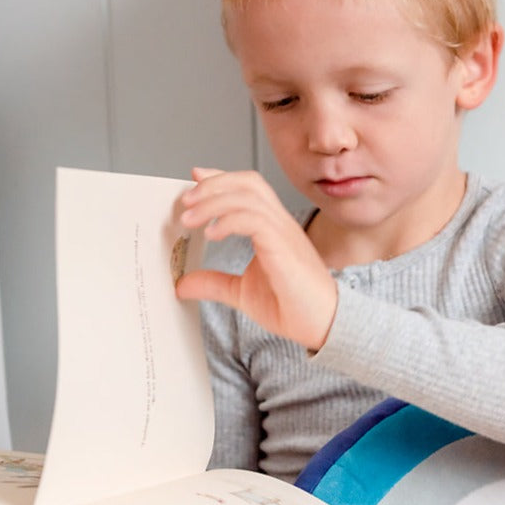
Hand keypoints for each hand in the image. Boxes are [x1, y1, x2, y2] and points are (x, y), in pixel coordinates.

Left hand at [175, 168, 337, 350]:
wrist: (322, 325)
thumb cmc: (293, 308)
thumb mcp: (241, 293)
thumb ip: (214, 284)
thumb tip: (182, 284)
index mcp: (273, 229)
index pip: (249, 188)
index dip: (221, 179)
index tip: (194, 179)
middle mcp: (280, 224)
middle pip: (248, 183)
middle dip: (214, 184)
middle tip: (186, 200)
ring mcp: (284, 233)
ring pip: (249, 196)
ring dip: (214, 201)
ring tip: (189, 219)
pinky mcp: (284, 247)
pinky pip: (255, 219)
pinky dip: (229, 221)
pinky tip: (212, 234)